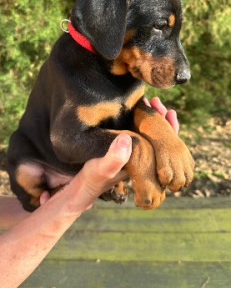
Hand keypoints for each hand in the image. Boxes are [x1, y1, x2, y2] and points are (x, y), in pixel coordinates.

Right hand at [40, 97, 178, 207]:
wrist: (84, 186)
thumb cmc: (93, 178)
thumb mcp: (102, 167)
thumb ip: (114, 158)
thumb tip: (127, 139)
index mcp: (149, 165)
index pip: (168, 145)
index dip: (167, 125)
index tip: (159, 108)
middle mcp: (148, 161)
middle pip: (165, 138)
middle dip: (161, 118)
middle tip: (154, 100)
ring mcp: (139, 155)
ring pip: (155, 135)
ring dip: (154, 117)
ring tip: (151, 101)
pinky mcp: (130, 150)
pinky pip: (143, 134)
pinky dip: (144, 120)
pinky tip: (142, 107)